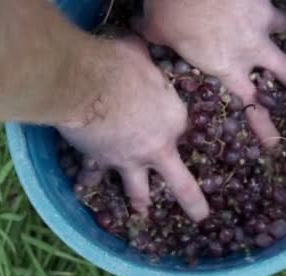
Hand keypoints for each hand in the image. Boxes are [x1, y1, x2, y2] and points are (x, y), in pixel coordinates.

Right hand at [56, 37, 208, 220]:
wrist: (87, 84)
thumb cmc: (120, 65)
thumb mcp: (140, 56)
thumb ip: (144, 61)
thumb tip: (136, 49)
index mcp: (174, 120)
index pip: (181, 130)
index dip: (173, 128)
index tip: (166, 124)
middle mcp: (157, 147)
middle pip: (179, 181)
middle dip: (192, 201)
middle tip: (201, 216)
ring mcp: (129, 159)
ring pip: (138, 189)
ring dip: (140, 202)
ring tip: (142, 212)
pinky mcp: (101, 162)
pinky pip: (95, 175)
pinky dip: (89, 180)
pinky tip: (84, 187)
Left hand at [136, 0, 285, 145]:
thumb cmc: (170, 7)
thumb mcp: (156, 31)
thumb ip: (155, 39)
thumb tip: (142, 35)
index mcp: (225, 66)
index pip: (249, 105)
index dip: (264, 126)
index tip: (275, 143)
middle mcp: (250, 49)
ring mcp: (261, 21)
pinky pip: (278, 4)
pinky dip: (276, 5)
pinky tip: (275, 5)